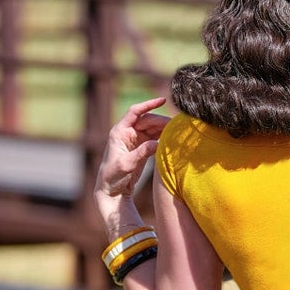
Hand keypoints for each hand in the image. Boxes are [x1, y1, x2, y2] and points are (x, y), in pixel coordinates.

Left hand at [94, 94, 169, 215]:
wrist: (111, 190)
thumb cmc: (112, 177)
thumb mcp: (126, 165)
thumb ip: (141, 153)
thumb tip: (157, 143)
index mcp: (120, 131)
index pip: (135, 112)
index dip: (148, 104)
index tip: (162, 100)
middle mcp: (128, 132)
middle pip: (148, 120)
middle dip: (162, 121)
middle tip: (177, 126)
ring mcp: (136, 139)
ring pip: (153, 128)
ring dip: (164, 129)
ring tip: (178, 133)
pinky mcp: (142, 148)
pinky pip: (155, 138)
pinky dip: (164, 138)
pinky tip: (173, 140)